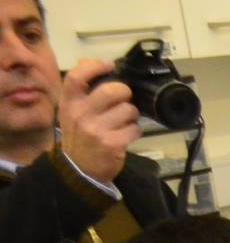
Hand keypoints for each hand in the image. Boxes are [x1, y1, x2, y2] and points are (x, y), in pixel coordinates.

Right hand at [58, 59, 140, 184]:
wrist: (79, 169)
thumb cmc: (79, 135)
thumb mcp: (72, 111)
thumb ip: (81, 88)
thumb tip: (90, 60)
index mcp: (69, 103)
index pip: (77, 77)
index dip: (95, 66)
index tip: (109, 64)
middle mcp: (80, 115)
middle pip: (111, 91)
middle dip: (124, 93)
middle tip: (124, 100)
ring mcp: (96, 130)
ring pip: (128, 110)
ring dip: (131, 114)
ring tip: (124, 121)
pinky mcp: (112, 144)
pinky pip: (134, 129)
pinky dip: (135, 130)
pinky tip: (126, 134)